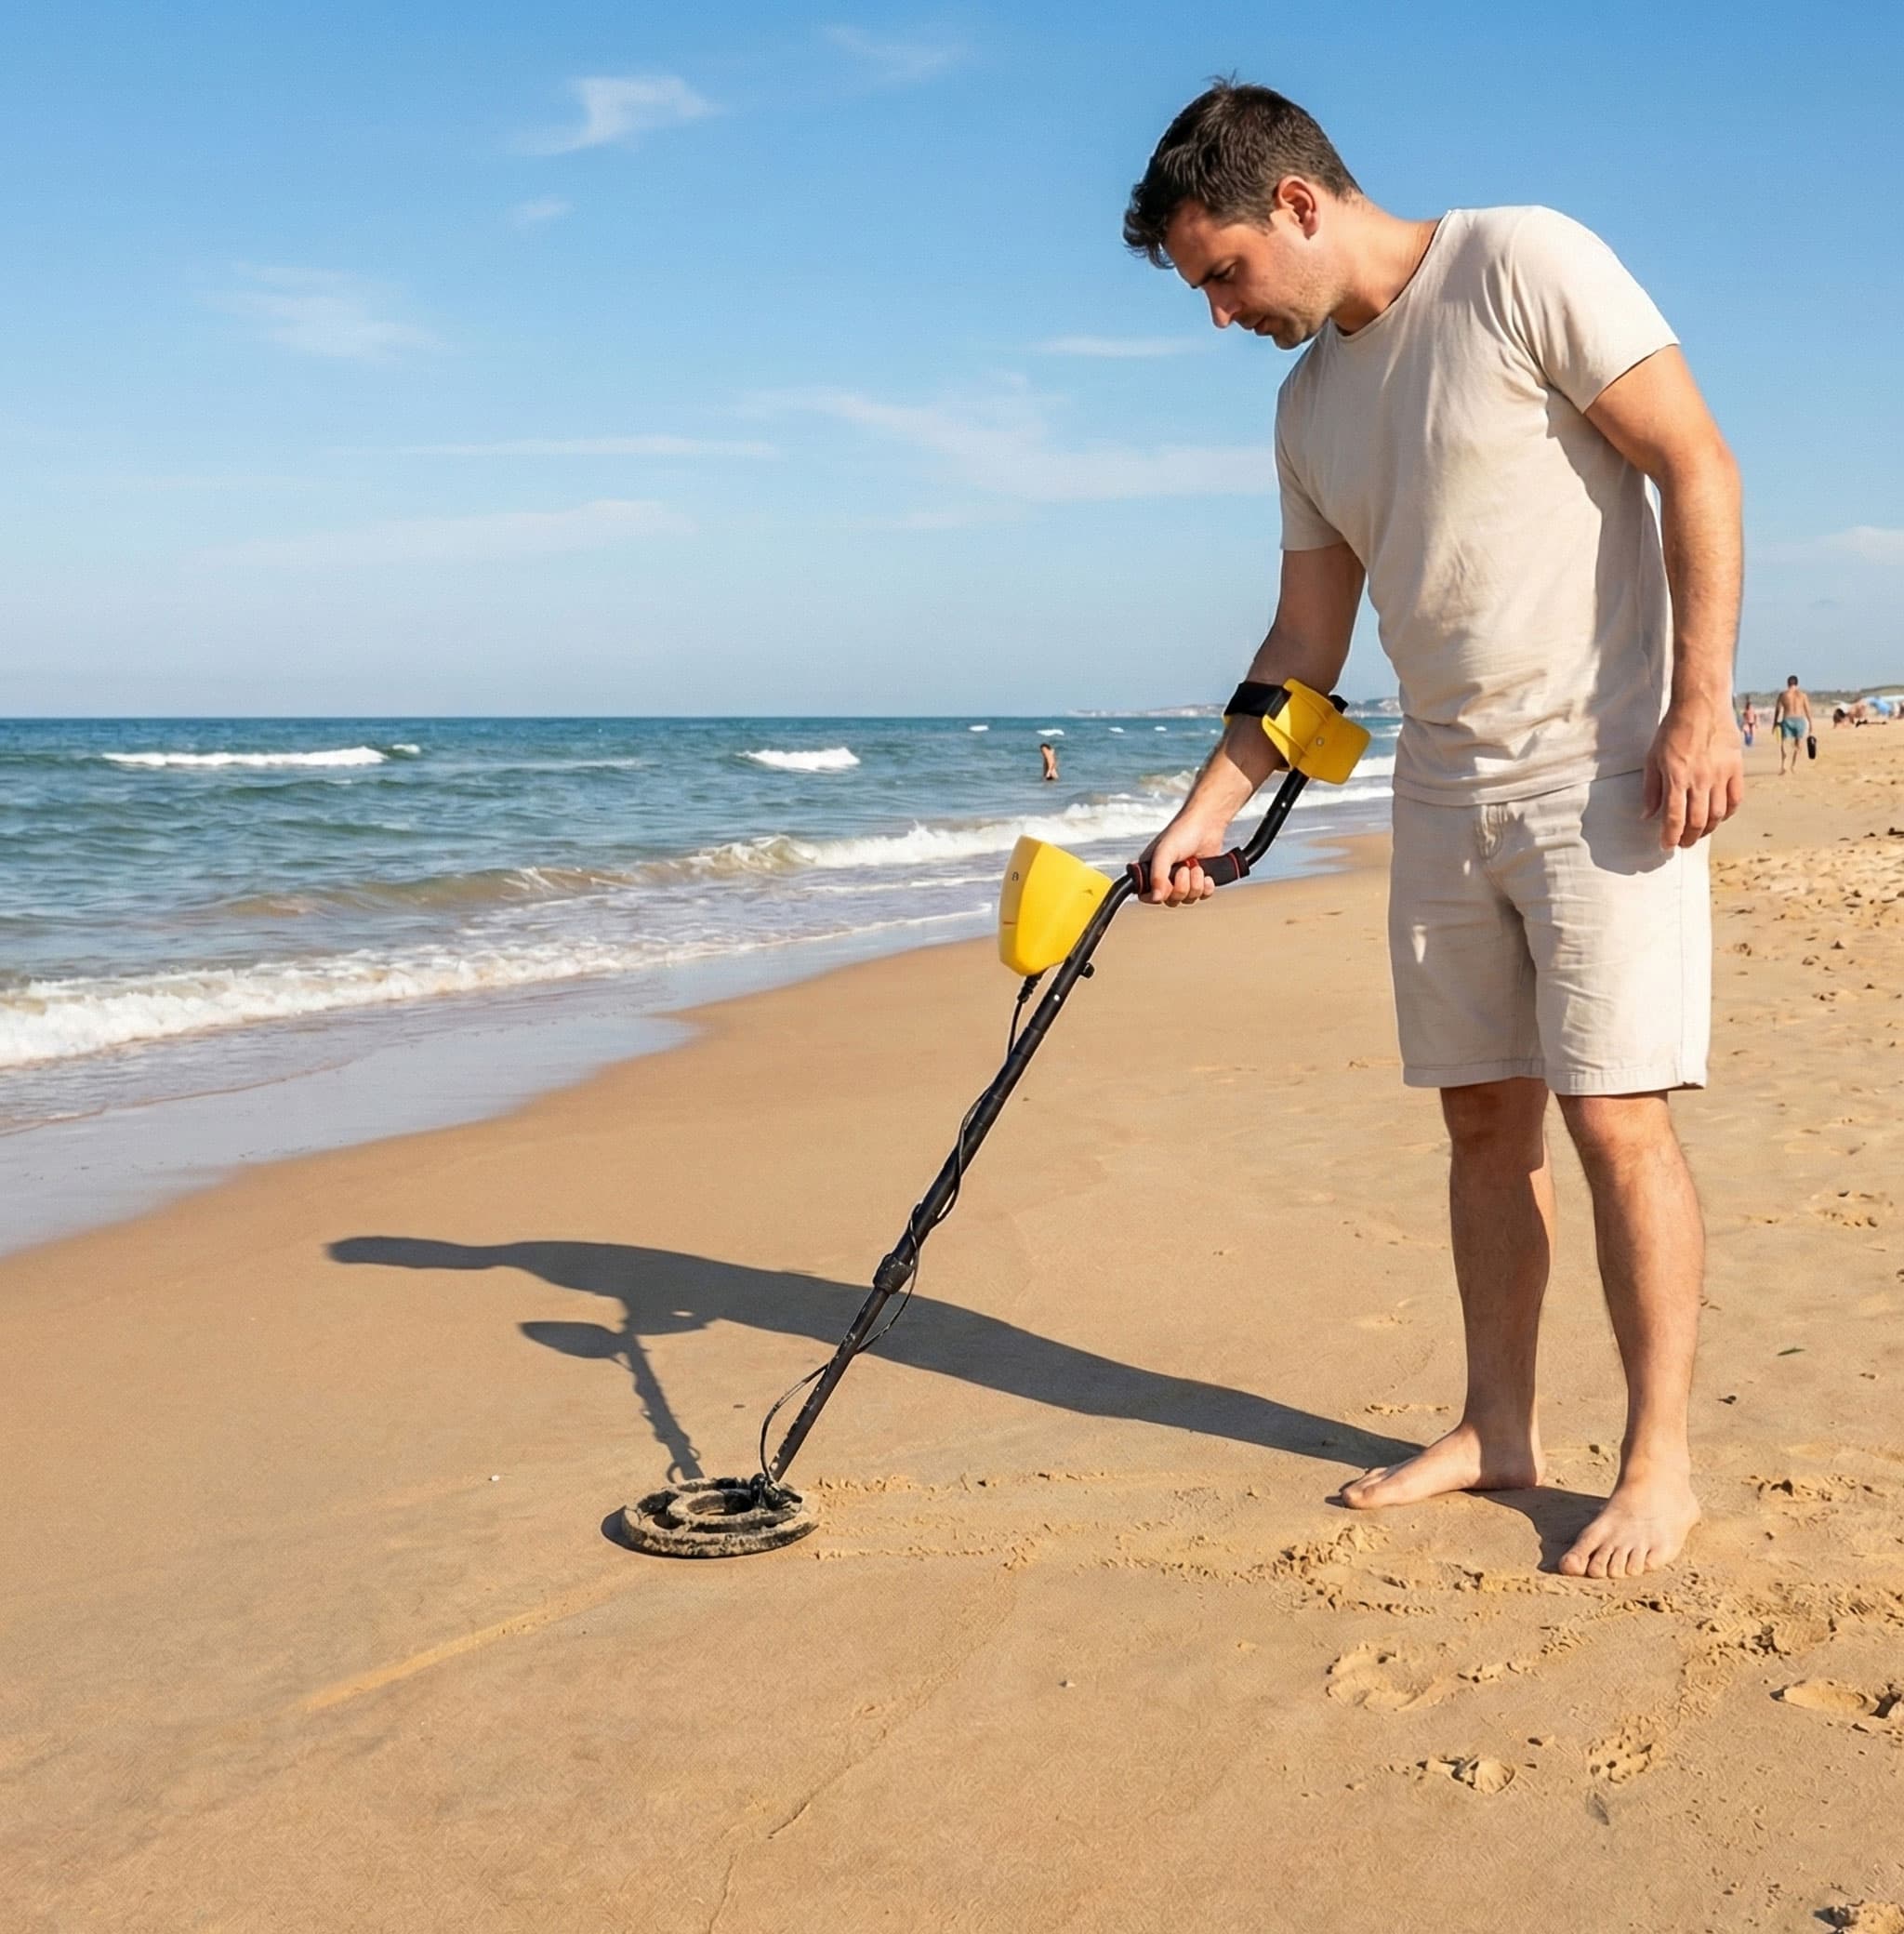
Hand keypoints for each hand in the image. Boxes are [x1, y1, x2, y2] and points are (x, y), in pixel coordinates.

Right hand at [1137, 809, 1228, 905]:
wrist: (1208, 824)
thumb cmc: (1183, 831)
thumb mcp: (1164, 852)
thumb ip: (1157, 875)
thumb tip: (1156, 897)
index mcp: (1151, 870)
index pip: (1147, 896)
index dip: (1158, 895)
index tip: (1167, 885)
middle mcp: (1165, 877)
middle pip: (1171, 900)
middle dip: (1181, 886)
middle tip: (1184, 868)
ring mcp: (1183, 880)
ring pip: (1188, 899)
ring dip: (1195, 884)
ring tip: (1196, 866)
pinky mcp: (1199, 881)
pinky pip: (1202, 896)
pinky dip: (1206, 887)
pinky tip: (1206, 874)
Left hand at [1644, 699, 1744, 849]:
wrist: (1701, 705)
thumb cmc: (1673, 730)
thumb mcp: (1652, 758)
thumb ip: (1651, 790)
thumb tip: (1647, 816)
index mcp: (1676, 778)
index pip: (1674, 818)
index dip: (1670, 837)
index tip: (1666, 845)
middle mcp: (1700, 779)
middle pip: (1698, 821)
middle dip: (1689, 838)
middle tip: (1683, 843)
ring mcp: (1721, 774)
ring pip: (1718, 814)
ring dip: (1708, 829)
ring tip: (1699, 833)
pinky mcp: (1736, 768)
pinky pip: (1736, 799)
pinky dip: (1728, 813)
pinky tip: (1719, 816)